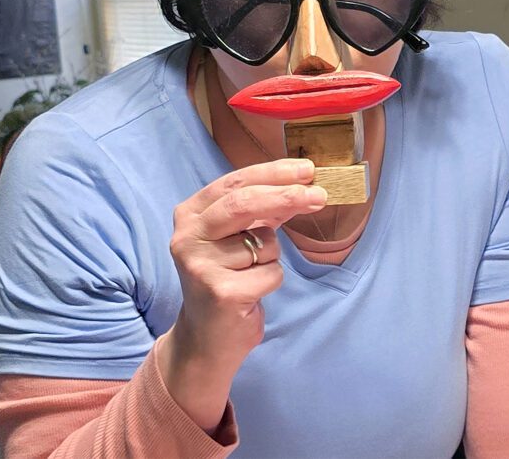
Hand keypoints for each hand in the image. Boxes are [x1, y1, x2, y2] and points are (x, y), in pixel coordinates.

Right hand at [158, 158, 326, 429]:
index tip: (307, 169)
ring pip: (265, 243)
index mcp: (190, 214)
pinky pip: (271, 272)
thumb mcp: (237, 237)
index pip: (235, 182)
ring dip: (272, 256)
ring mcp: (200, 265)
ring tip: (250, 274)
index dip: (273, 172)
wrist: (205, 339)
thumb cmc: (227, 279)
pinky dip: (272, 280)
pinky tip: (251, 293)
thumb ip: (262, 209)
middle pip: (245, 203)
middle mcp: (187, 236)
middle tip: (320, 196)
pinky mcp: (220, 292)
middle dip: (287, 196)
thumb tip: (305, 182)